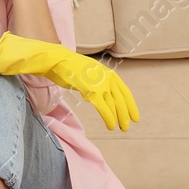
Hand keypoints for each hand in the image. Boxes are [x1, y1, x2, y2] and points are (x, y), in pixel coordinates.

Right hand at [0, 31, 140, 130]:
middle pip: (121, 97)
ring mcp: (98, 82)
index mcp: (105, 72)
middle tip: (129, 124)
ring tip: (121, 127)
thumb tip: (96, 92)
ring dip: (119, 117)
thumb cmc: (65, 67)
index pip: (122, 89)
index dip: (129, 103)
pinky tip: (110, 125)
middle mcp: (104, 76)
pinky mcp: (90, 89)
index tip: (134, 115)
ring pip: (114, 103)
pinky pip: (103, 106)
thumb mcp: (84, 73)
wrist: (53, 60)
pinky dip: (108, 116)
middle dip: (127, 112)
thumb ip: (93, 82)